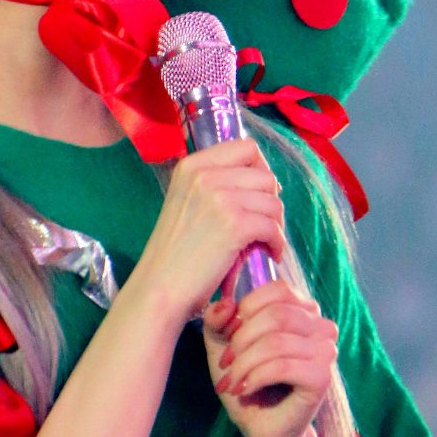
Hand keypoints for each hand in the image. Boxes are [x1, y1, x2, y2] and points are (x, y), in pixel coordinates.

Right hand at [130, 139, 286, 334]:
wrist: (159, 289)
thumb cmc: (175, 254)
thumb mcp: (186, 202)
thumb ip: (215, 184)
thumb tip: (263, 181)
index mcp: (191, 165)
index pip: (246, 147)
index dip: (260, 170)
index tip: (258, 194)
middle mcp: (204, 175)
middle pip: (264, 175)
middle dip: (270, 202)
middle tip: (262, 226)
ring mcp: (219, 198)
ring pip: (273, 201)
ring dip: (275, 224)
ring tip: (263, 242)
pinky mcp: (234, 225)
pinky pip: (273, 226)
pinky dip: (277, 243)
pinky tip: (268, 254)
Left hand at [201, 280, 338, 436]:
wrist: (261, 427)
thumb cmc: (246, 380)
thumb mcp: (223, 344)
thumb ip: (218, 319)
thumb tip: (226, 304)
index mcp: (302, 310)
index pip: (278, 289)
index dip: (245, 309)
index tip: (227, 336)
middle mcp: (321, 327)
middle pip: (277, 315)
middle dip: (242, 340)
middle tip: (226, 364)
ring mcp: (326, 352)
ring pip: (277, 342)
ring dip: (244, 364)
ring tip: (232, 382)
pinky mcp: (322, 378)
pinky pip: (283, 367)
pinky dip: (256, 378)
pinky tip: (245, 390)